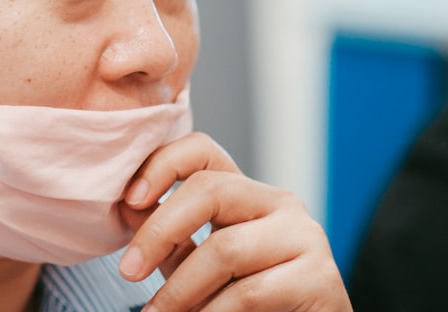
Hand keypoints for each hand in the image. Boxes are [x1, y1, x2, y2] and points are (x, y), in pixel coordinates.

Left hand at [117, 132, 350, 311]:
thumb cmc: (247, 305)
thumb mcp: (197, 265)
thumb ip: (170, 236)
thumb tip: (128, 208)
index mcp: (245, 193)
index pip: (202, 151)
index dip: (161, 164)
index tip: (129, 201)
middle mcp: (279, 203)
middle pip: (210, 189)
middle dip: (160, 231)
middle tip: (130, 270)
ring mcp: (304, 236)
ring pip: (225, 248)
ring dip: (181, 290)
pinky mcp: (319, 277)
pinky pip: (249, 292)